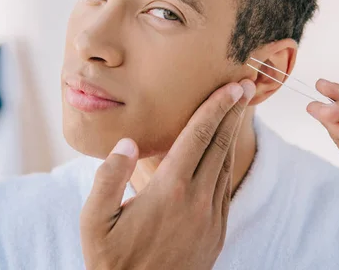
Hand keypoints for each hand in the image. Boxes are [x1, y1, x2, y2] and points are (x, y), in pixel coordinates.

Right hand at [80, 80, 255, 269]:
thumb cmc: (112, 261)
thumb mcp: (94, 221)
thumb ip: (108, 177)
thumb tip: (126, 142)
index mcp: (171, 190)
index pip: (199, 136)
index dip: (216, 107)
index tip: (230, 87)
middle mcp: (198, 199)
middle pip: (220, 144)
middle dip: (233, 111)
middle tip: (244, 86)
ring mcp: (211, 217)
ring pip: (226, 164)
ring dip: (233, 134)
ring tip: (238, 111)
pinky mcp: (217, 231)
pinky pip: (226, 188)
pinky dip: (228, 163)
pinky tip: (225, 153)